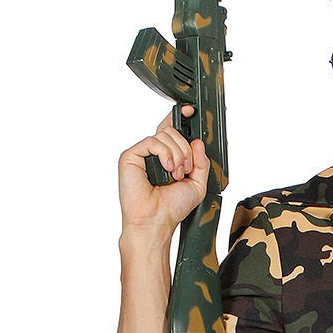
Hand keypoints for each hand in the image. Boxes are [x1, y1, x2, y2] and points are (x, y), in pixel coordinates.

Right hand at [117, 104, 208, 241]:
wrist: (156, 221)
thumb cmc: (171, 208)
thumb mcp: (197, 185)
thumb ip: (202, 163)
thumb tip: (197, 142)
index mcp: (166, 157)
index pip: (172, 130)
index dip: (180, 117)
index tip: (190, 111)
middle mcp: (153, 154)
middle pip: (172, 131)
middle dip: (186, 149)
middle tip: (185, 169)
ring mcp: (141, 154)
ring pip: (165, 135)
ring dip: (178, 154)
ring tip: (176, 174)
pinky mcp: (131, 156)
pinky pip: (153, 142)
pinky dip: (165, 154)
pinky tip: (168, 169)